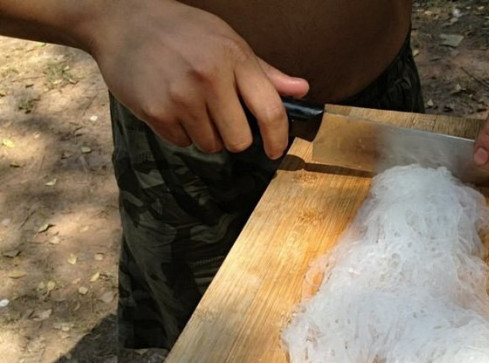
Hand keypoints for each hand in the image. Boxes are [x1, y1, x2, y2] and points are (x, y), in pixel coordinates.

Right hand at [89, 0, 308, 156]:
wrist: (122, 20)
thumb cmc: (182, 31)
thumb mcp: (228, 41)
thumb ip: (265, 72)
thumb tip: (301, 90)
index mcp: (234, 58)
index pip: (270, 111)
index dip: (278, 139)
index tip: (276, 150)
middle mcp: (209, 78)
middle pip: (239, 140)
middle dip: (235, 137)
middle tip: (222, 118)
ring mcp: (181, 97)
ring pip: (211, 146)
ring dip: (207, 134)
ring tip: (192, 105)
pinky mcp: (156, 112)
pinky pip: (183, 143)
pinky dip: (181, 132)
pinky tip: (172, 106)